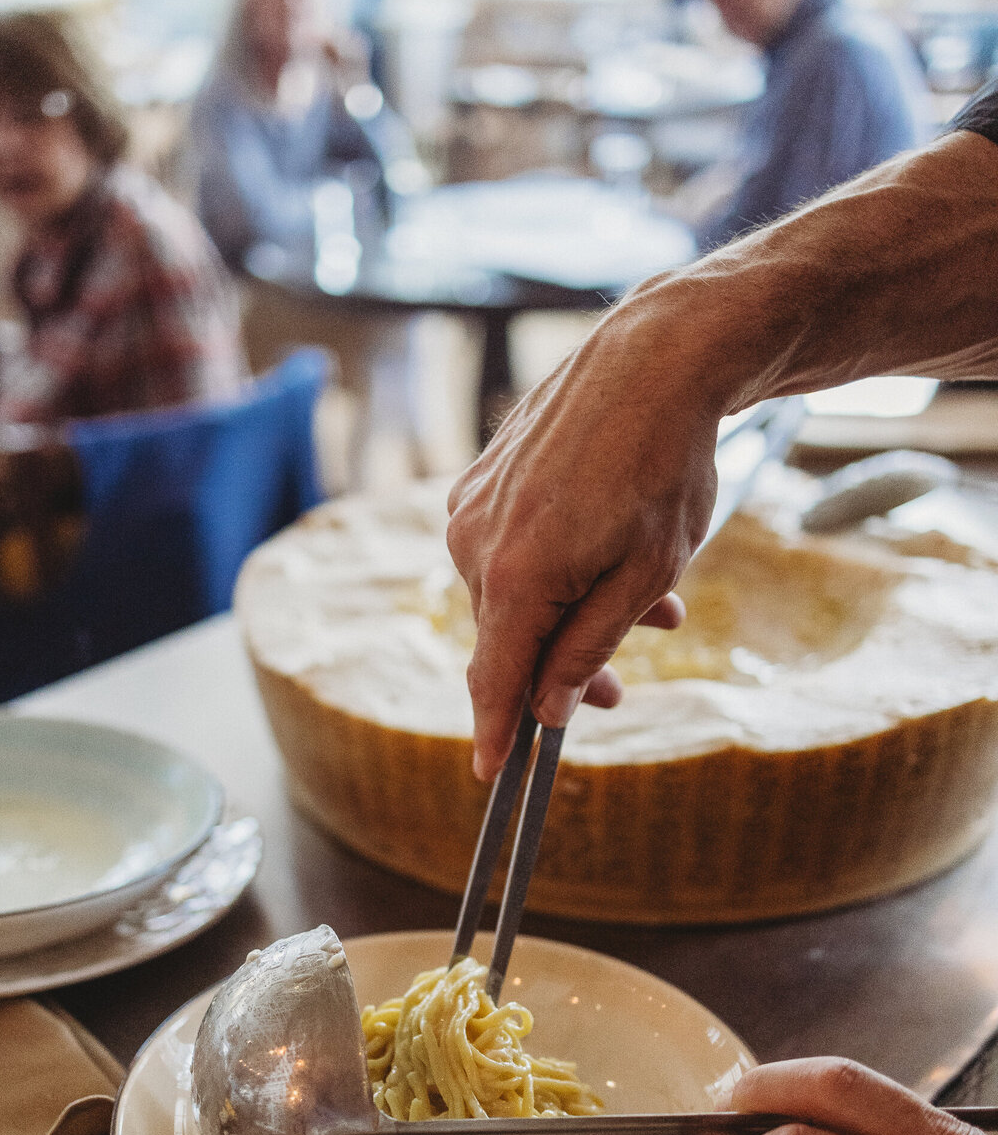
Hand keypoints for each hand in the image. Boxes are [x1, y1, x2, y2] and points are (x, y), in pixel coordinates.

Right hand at [446, 291, 720, 779]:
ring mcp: (472, 506)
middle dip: (560, 669)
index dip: (495, 734)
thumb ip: (586, 649)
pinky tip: (613, 557)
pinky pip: (510, 548)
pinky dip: (557, 569)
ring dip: (571, 614)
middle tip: (613, 694)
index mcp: (514, 578)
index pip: (493, 681)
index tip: (493, 777)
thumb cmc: (662, 467)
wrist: (655, 357)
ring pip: (514, 592)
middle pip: (506, 639)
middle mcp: (473, 544)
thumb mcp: (642, 576)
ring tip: (652, 609)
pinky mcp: (482, 477)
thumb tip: (545, 709)